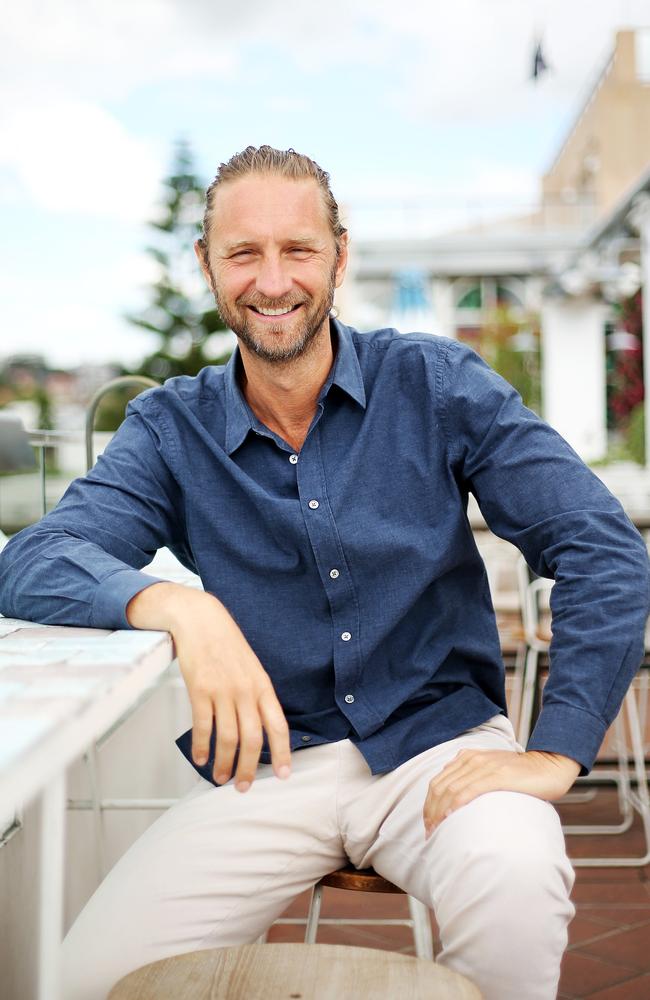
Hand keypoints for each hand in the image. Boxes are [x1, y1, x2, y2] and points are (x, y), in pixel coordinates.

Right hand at [127, 583, 290, 791]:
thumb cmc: (226, 644)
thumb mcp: (251, 667)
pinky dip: (201, 747)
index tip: (284, 774)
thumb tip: (260, 727)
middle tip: (244, 787)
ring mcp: (223, 691)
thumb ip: (256, 695)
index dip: (283, 752)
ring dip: (224, 763)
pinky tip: (200, 758)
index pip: (278, 725)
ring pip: (228, 738)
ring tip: (220, 778)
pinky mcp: (200, 690)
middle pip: (253, 739)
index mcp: (262, 686)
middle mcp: (246, 691)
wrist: (201, 620)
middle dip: (250, 768)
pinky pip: (202, 726)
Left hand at [422, 748, 580, 837]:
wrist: (548, 765)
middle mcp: (472, 759)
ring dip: (440, 813)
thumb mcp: (491, 770)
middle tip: (431, 834)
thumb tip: (456, 801)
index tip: (429, 825)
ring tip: (438, 832)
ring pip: (451, 790)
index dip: (429, 805)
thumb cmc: (521, 774)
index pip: (437, 782)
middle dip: (430, 812)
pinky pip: (470, 790)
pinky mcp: (498, 776)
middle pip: (439, 787)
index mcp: (468, 758)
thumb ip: (473, 778)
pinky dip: (457, 804)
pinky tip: (451, 818)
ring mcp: (484, 766)